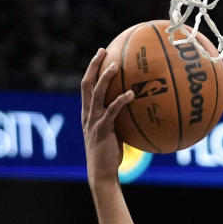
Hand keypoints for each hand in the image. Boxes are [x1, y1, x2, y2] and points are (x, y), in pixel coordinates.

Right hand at [80, 47, 134, 186]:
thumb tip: (136, 112)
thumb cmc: (109, 156)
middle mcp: (88, 114)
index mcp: (87, 113)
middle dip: (94, 65)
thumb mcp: (112, 134)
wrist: (101, 172)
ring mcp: (94, 121)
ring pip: (97, 93)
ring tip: (115, 65)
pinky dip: (121, 100)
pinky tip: (132, 93)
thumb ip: (118, 121)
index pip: (86, 86)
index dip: (92, 69)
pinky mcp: (103, 129)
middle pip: (87, 83)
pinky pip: (112, 110)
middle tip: (103, 50)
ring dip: (105, 78)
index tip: (101, 55)